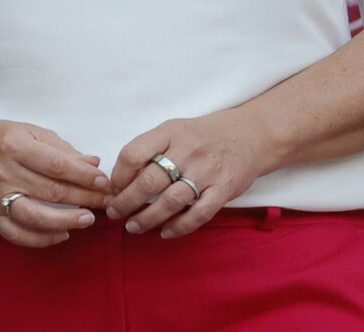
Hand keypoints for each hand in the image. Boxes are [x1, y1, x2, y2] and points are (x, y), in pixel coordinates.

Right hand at [0, 120, 111, 246]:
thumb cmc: (4, 137)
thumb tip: (93, 163)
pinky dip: (41, 238)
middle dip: (83, 198)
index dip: (83, 176)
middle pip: (50, 191)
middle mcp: (5, 173)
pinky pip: (17, 234)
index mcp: (16, 146)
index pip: (56, 165)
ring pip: (34, 216)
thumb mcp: (32, 133)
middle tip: (106, 202)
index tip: (103, 182)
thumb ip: (63, 149)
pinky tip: (62, 235)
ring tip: (88, 219)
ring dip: (65, 220)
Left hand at [106, 109, 264, 238]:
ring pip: (170, 201)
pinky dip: (179, 227)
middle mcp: (187, 150)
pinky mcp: (223, 189)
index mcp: (170, 131)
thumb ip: (152, 149)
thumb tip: (121, 179)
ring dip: (147, 218)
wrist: (250, 134)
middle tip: (115, 213)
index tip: (113, 189)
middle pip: (149, 181)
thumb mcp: (176, 130)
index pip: (134, 153)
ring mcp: (206, 171)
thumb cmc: (204, 135)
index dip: (118, 175)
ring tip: (133, 227)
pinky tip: (165, 232)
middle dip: (126, 202)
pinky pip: (198, 214)